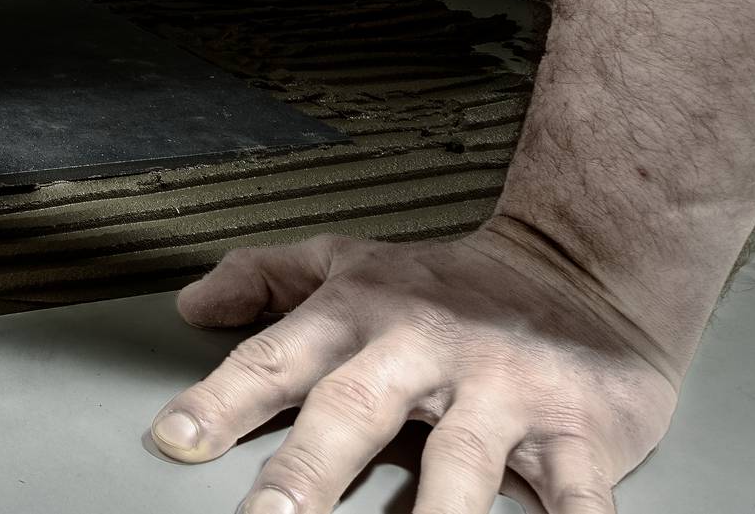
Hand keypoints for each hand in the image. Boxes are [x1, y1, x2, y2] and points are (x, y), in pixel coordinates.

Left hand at [146, 224, 681, 512]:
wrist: (579, 267)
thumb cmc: (447, 284)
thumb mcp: (347, 262)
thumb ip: (264, 279)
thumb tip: (190, 305)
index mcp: (361, 314)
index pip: (278, 358)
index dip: (223, 400)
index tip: (175, 441)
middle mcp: (424, 350)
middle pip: (355, 410)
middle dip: (309, 468)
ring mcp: (503, 391)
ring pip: (462, 459)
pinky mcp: (578, 430)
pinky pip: (577, 491)